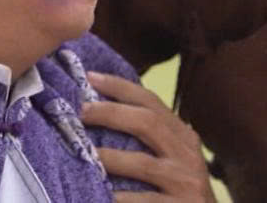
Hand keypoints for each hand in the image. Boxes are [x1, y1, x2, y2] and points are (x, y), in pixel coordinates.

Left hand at [81, 71, 215, 201]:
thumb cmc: (180, 191)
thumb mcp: (174, 159)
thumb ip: (151, 138)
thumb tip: (102, 111)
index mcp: (184, 137)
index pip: (151, 102)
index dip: (121, 87)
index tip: (90, 77)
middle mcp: (187, 155)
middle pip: (148, 122)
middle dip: (110, 113)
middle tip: (79, 111)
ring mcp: (185, 182)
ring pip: (142, 163)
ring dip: (108, 157)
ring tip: (83, 154)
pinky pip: (142, 200)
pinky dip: (119, 198)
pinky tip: (102, 195)